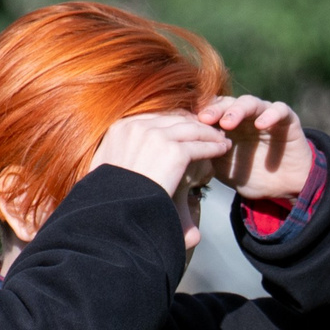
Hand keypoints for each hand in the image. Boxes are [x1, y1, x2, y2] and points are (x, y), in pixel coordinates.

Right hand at [90, 113, 231, 250]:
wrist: (115, 212)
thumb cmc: (110, 198)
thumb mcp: (106, 170)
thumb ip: (121, 157)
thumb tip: (131, 164)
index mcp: (120, 128)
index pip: (154, 117)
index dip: (174, 122)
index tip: (186, 129)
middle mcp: (137, 126)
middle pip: (174, 118)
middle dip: (194, 124)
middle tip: (209, 132)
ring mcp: (157, 137)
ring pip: (191, 129)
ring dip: (209, 134)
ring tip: (221, 140)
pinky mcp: (174, 152)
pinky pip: (200, 146)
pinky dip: (213, 147)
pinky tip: (222, 150)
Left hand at [198, 95, 313, 200]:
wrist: (282, 188)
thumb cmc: (248, 175)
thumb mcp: (221, 166)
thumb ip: (205, 153)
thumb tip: (179, 147)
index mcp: (226, 123)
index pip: (210, 111)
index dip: (199, 115)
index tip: (187, 125)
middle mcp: (245, 115)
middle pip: (226, 103)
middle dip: (214, 110)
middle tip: (204, 119)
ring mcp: (266, 114)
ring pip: (250, 102)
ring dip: (237, 110)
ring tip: (228, 123)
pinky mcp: (287, 119)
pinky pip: (280, 109)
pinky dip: (270, 114)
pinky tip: (261, 124)